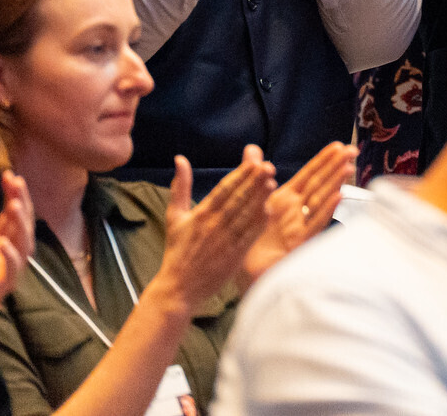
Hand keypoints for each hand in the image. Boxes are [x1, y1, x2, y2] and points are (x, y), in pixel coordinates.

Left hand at [0, 172, 31, 345]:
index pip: (11, 215)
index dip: (13, 195)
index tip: (9, 174)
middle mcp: (4, 258)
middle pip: (22, 225)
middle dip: (22, 202)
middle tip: (17, 181)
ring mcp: (3, 274)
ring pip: (23, 246)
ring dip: (21, 225)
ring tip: (15, 204)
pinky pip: (10, 274)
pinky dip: (10, 258)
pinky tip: (4, 242)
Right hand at [153, 151, 277, 305]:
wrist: (178, 288)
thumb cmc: (177, 251)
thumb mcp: (174, 216)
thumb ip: (180, 187)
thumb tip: (180, 158)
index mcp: (200, 214)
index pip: (224, 189)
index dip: (240, 175)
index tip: (254, 161)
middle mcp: (213, 226)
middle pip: (237, 199)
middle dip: (253, 182)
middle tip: (268, 166)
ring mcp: (224, 241)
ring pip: (244, 216)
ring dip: (259, 199)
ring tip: (272, 182)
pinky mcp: (232, 257)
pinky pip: (248, 237)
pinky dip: (257, 224)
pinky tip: (268, 211)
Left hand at [240, 141, 355, 287]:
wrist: (242, 274)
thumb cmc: (249, 240)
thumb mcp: (249, 202)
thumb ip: (254, 174)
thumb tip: (252, 149)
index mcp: (285, 200)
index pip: (309, 175)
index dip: (323, 160)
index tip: (338, 146)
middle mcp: (295, 212)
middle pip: (319, 185)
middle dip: (335, 167)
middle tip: (351, 150)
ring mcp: (298, 227)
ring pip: (320, 202)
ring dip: (334, 184)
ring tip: (347, 168)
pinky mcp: (296, 244)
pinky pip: (313, 225)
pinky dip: (325, 210)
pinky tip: (336, 197)